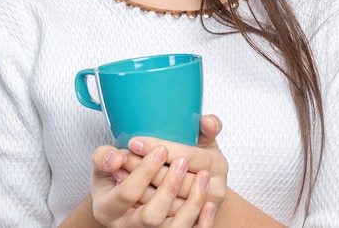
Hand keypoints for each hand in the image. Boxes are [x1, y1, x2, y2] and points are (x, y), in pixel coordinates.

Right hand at [90, 141, 214, 226]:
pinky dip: (202, 223)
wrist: (125, 194)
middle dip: (168, 188)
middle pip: (151, 216)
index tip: (160, 149)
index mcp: (107, 208)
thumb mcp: (102, 163)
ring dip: (191, 204)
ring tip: (203, 175)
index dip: (144, 171)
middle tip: (182, 161)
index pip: (127, 193)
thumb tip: (116, 157)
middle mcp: (127, 227)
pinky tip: (209, 203)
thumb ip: (103, 155)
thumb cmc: (115, 174)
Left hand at [111, 115, 226, 215]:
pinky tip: (128, 192)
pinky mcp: (184, 227)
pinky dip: (141, 206)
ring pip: (164, 207)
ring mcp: (198, 213)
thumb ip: (207, 127)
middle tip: (123, 156)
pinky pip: (162, 223)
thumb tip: (206, 121)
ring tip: (120, 170)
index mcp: (217, 164)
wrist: (198, 188)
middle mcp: (213, 191)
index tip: (134, 142)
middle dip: (145, 169)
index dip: (159, 148)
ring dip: (139, 189)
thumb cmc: (198, 159)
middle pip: (174, 182)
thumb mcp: (204, 140)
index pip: (186, 156)